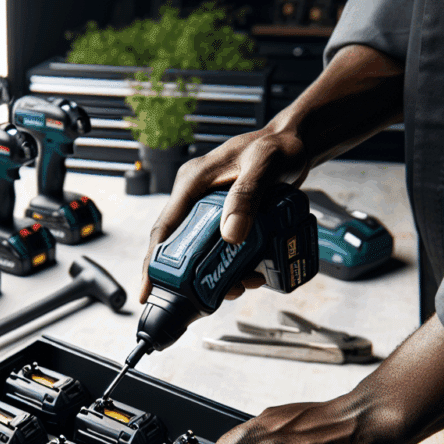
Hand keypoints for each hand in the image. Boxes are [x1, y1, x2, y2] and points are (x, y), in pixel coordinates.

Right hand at [140, 126, 310, 302]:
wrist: (297, 143)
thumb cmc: (280, 146)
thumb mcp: (264, 166)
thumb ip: (247, 196)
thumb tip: (231, 236)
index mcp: (192, 183)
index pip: (163, 228)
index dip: (153, 262)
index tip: (146, 290)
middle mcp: (195, 197)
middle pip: (180, 245)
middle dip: (190, 276)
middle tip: (204, 300)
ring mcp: (210, 208)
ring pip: (201, 250)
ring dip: (216, 274)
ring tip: (240, 287)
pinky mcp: (226, 217)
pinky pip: (220, 247)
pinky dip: (231, 265)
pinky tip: (249, 274)